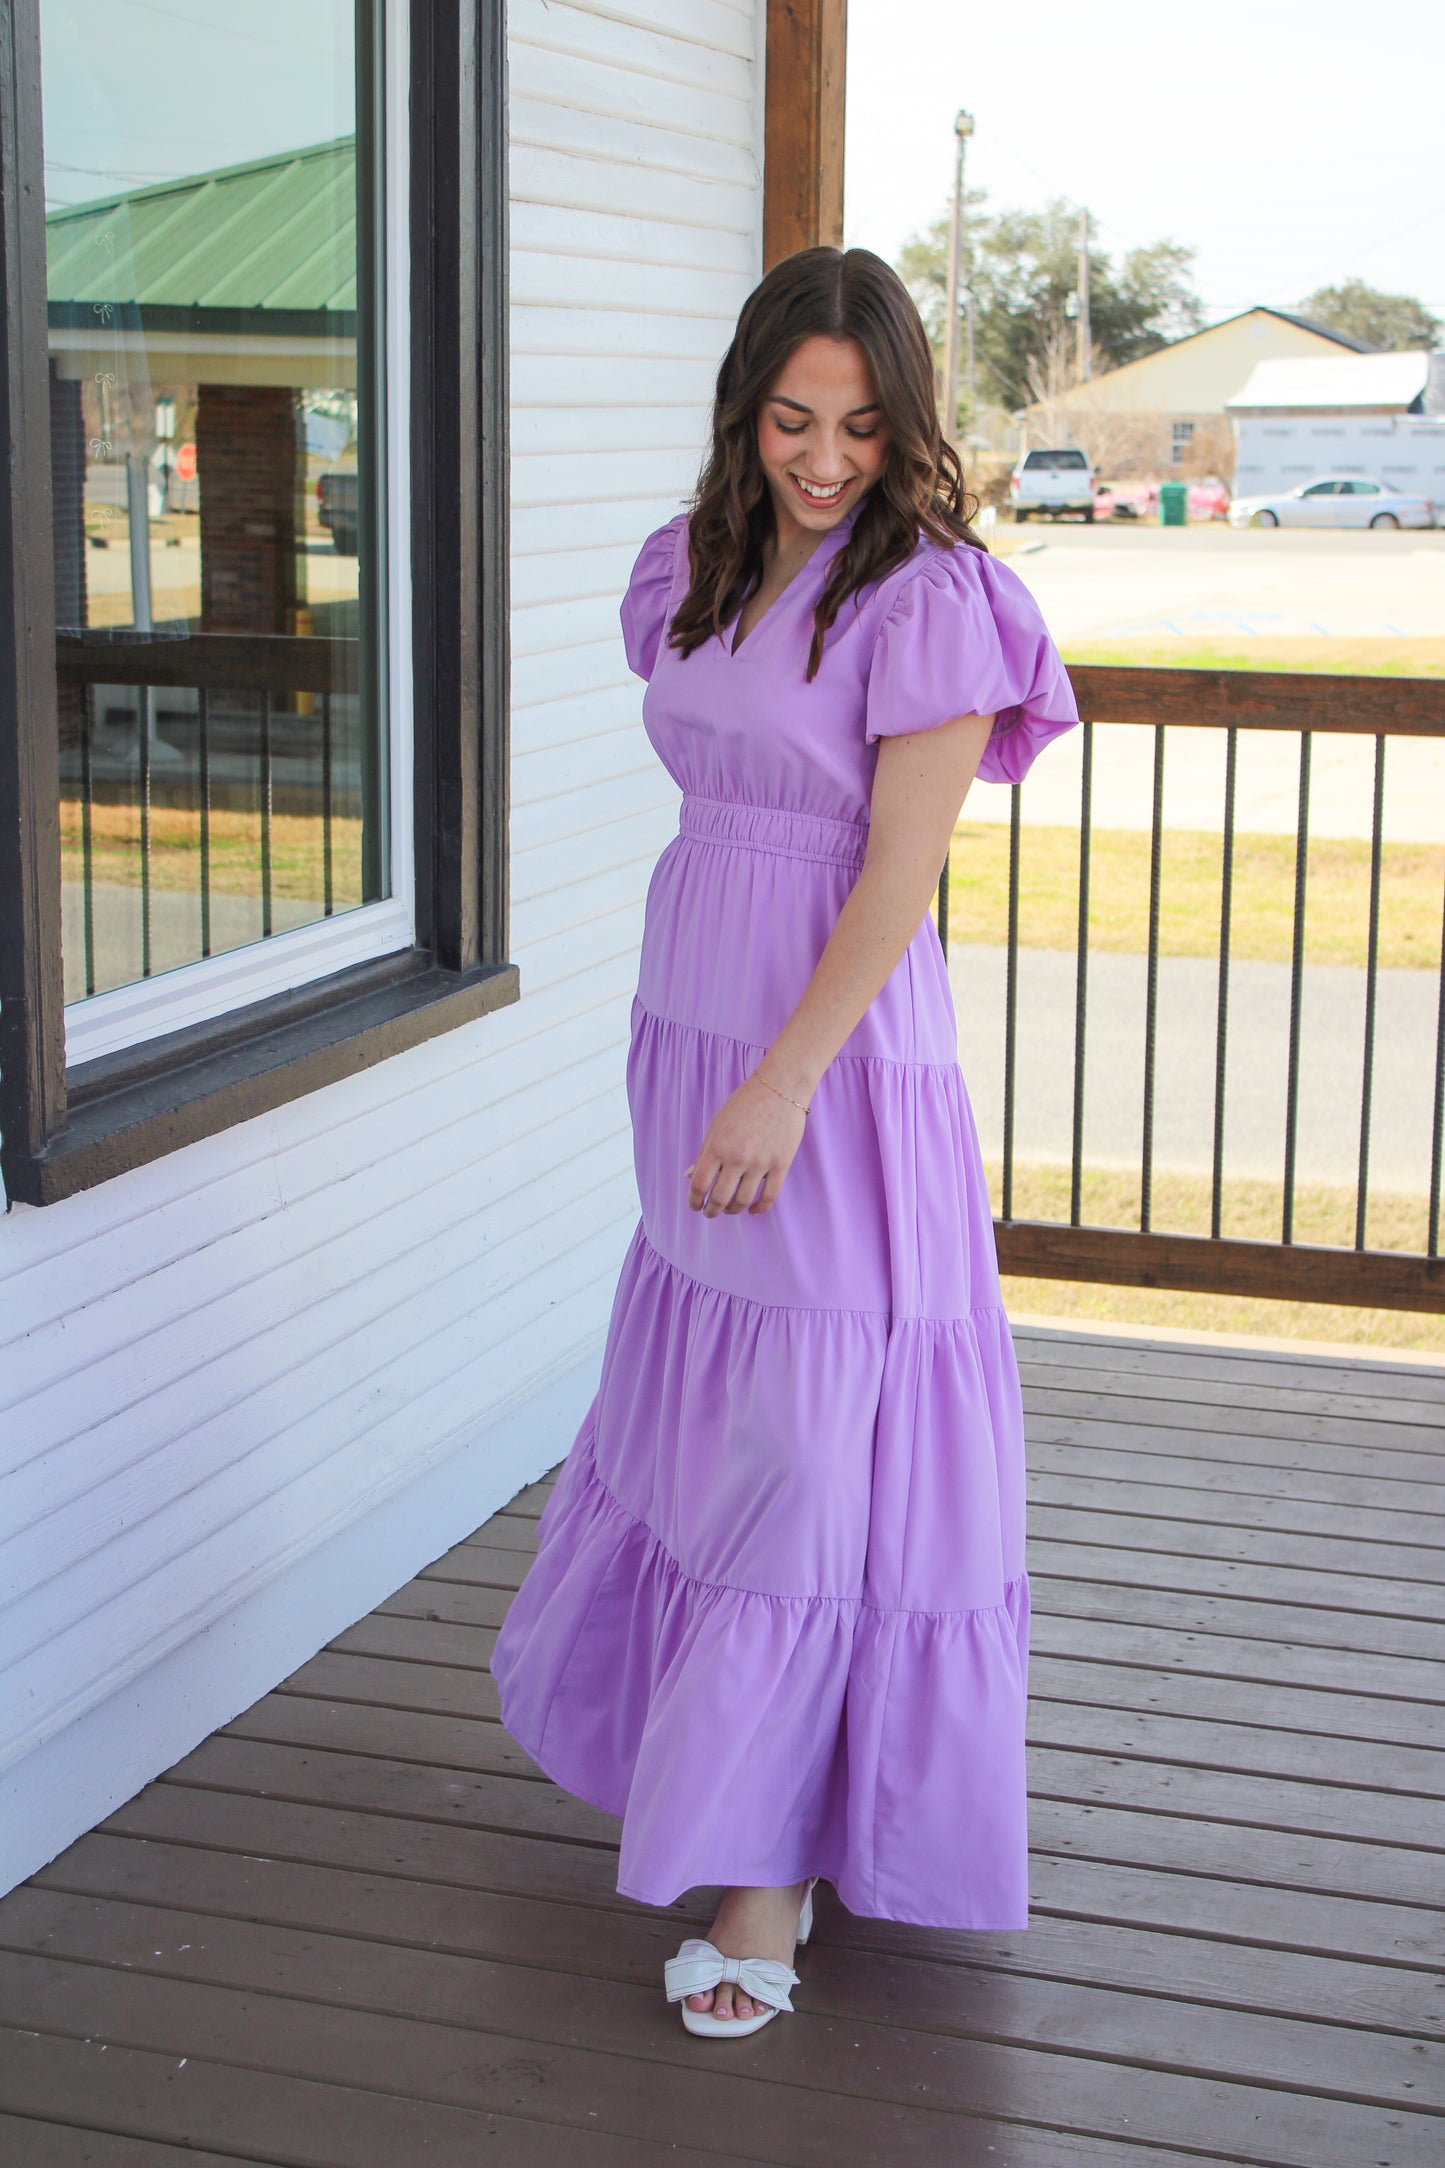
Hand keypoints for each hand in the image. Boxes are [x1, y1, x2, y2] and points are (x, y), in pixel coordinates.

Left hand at [686, 1073, 806, 1216]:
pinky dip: (758, 1208)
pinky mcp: (781, 1165)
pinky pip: (768, 1197)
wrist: (780, 1088)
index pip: (699, 1185)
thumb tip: (689, 1177)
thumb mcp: (717, 1125)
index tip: (695, 1206)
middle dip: (712, 1211)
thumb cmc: (745, 1104)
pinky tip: (752, 1209)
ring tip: (729, 1209)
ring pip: (743, 1201)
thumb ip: (704, 1153)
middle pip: (719, 1198)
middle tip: (710, 1213)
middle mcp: (737, 1157)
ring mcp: (760, 1162)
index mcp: (717, 1146)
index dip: (694, 1201)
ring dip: (733, 1210)